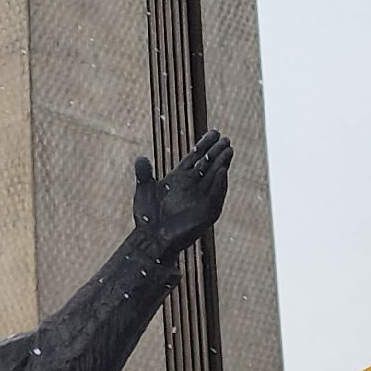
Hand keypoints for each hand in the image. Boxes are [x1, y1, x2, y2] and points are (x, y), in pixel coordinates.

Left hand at [133, 130, 232, 252]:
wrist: (151, 239)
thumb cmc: (147, 217)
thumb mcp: (144, 190)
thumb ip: (144, 173)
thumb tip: (141, 158)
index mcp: (181, 178)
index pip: (197, 157)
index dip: (205, 144)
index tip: (214, 131)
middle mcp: (194, 186)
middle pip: (209, 164)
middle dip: (217, 152)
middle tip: (225, 138)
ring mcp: (202, 198)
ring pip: (215, 177)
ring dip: (222, 164)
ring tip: (228, 150)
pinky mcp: (207, 212)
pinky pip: (216, 195)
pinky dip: (220, 183)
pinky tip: (223, 171)